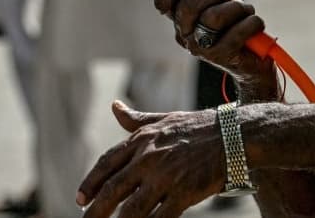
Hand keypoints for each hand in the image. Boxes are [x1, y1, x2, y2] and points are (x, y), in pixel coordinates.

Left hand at [76, 101, 225, 216]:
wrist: (234, 134)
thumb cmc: (198, 127)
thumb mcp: (163, 119)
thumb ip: (136, 119)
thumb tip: (114, 107)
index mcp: (140, 140)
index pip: (106, 163)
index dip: (90, 182)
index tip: (80, 199)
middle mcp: (148, 157)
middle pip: (113, 188)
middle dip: (96, 209)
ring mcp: (165, 176)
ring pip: (132, 207)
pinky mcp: (184, 192)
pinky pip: (160, 216)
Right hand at [154, 0, 275, 87]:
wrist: (255, 58)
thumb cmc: (232, 26)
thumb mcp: (213, 1)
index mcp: (180, 20)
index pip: (163, 3)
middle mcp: (185, 35)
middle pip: (187, 8)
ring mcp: (201, 48)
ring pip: (214, 17)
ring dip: (237, 8)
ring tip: (246, 12)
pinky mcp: (222, 57)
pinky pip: (237, 32)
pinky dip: (252, 22)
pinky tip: (254, 24)